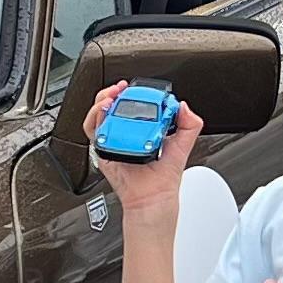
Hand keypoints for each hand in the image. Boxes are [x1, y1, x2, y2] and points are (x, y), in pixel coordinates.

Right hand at [85, 81, 200, 210]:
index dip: (130, 92)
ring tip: (110, 98)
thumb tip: (184, 106)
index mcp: (143, 128)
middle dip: (112, 92)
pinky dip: (94, 118)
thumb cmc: (164, 177)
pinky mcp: (103, 149)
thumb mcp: (183, 144)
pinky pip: (92, 130)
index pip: (132, 103)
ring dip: (101, 101)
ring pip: (98, 113)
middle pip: (110, 104)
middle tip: (119, 89)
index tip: (134, 87)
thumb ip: (189, 124)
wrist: (154, 196)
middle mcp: (125, 132)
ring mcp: (113, 139)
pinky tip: (104, 112)